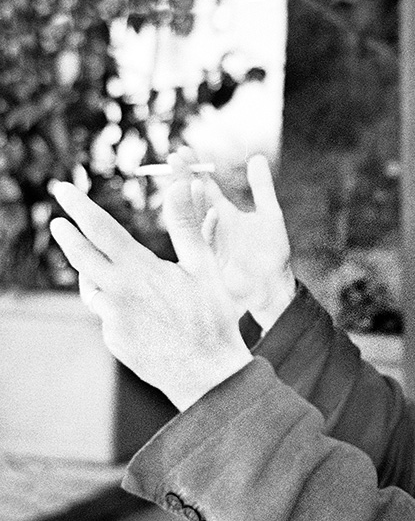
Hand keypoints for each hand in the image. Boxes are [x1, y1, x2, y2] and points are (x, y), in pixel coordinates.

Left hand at [49, 180, 252, 411]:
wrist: (208, 374)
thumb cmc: (212, 318)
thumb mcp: (204, 267)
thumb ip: (187, 224)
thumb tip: (183, 184)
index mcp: (139, 271)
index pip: (100, 229)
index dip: (79, 206)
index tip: (63, 188)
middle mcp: (118, 294)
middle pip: (81, 257)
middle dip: (67, 236)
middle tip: (58, 221)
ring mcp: (113, 320)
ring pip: (93, 289)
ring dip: (93, 274)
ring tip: (104, 268)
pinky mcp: (115, 341)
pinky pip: (108, 316)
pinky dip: (116, 305)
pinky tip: (141, 312)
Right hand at [172, 151, 295, 332]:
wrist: (274, 286)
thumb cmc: (271, 253)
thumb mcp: (269, 214)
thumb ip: (262, 187)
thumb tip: (256, 157)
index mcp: (223, 214)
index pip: (203, 186)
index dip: (195, 169)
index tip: (185, 150)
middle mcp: (211, 226)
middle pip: (191, 198)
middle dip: (183, 178)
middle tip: (176, 158)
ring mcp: (210, 243)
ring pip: (192, 218)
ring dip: (189, 200)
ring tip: (189, 179)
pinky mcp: (214, 262)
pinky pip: (207, 243)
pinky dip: (210, 228)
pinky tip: (215, 213)